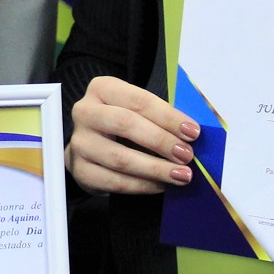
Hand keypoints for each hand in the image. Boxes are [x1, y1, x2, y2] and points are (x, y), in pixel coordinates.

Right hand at [66, 75, 200, 194]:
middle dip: (161, 141)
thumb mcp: (138, 110)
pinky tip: (161, 185)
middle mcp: (85, 112)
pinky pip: (115, 181)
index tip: (193, 132)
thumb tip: (192, 133)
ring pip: (120, 157)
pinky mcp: (81, 170)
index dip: (168, 117)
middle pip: (126, 124)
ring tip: (181, 175)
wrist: (91, 146)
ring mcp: (80, 142)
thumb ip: (161, 117)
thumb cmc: (122, 123)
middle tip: (186, 155)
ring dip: (156, 168)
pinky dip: (142, 185)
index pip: (139, 100)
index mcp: (102, 88)